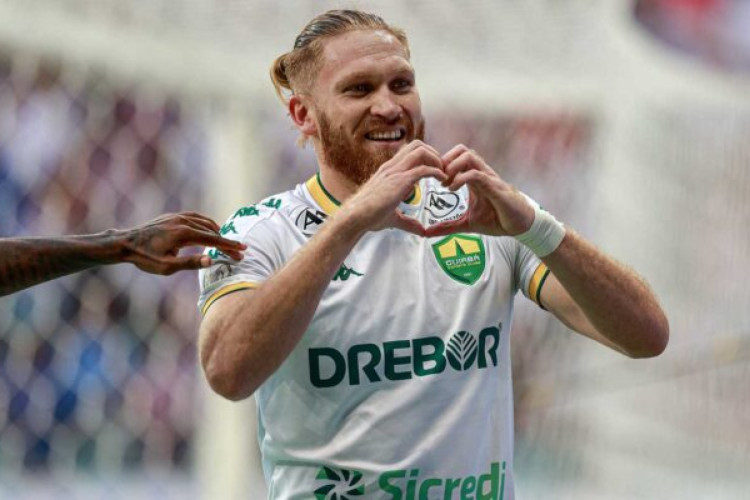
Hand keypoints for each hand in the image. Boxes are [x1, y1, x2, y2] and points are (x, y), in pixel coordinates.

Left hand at [120, 212, 246, 274]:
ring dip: (217, 231)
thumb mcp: (168, 266)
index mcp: (184, 234)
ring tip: (225, 241)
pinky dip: (205, 223)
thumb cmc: (145, 258)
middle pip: (212, 231)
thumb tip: (212, 260)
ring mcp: (177, 217)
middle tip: (238, 251)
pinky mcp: (172, 216)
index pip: (213, 239)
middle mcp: (183, 221)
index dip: (229, 245)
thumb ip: (191, 263)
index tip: (243, 250)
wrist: (124, 243)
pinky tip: (207, 229)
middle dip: (226, 241)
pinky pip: (194, 217)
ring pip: (204, 221)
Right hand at [342, 140, 446, 234]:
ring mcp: (395, 172)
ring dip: (436, 160)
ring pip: (421, 151)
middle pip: (418, 145)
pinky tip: (442, 180)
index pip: (410, 151)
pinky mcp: (400, 181)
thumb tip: (421, 231)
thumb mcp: (393, 218)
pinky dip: (436, 171)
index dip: (427, 158)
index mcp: (390, 171)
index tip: (436, 172)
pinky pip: (423, 168)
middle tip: (442, 170)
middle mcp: (392, 167)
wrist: (355, 217)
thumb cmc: (369, 217)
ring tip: (444, 174)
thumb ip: (408, 222)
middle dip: (434, 154)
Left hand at [424, 145, 533, 237]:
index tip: (433, 181)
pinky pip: (476, 173)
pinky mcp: (495, 186)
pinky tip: (453, 189)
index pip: (456, 158)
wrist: (519, 226)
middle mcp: (481, 173)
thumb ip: (448, 226)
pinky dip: (461, 178)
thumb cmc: (497, 219)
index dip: (442, 164)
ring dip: (452, 167)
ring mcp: (488, 177)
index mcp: (474, 178)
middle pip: (461, 150)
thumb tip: (427, 233)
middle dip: (445, 161)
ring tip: (445, 184)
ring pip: (469, 156)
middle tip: (438, 179)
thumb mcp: (467, 224)